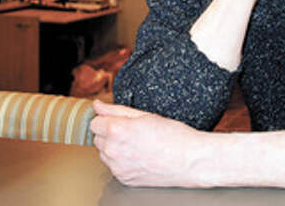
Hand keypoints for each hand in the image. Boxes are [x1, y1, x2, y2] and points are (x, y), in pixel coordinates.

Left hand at [91, 101, 209, 187]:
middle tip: (133, 130)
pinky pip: (114, 166)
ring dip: (114, 147)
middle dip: (110, 132)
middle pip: (98, 138)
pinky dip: (122, 161)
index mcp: (117, 130)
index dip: (108, 118)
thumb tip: (98, 106)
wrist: (190, 160)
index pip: (95, 122)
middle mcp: (113, 150)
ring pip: (104, 153)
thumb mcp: (146, 115)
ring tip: (137, 143)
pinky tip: (139, 155)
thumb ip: (117, 110)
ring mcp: (117, 167)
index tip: (120, 120)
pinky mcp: (123, 179)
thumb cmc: (174, 136)